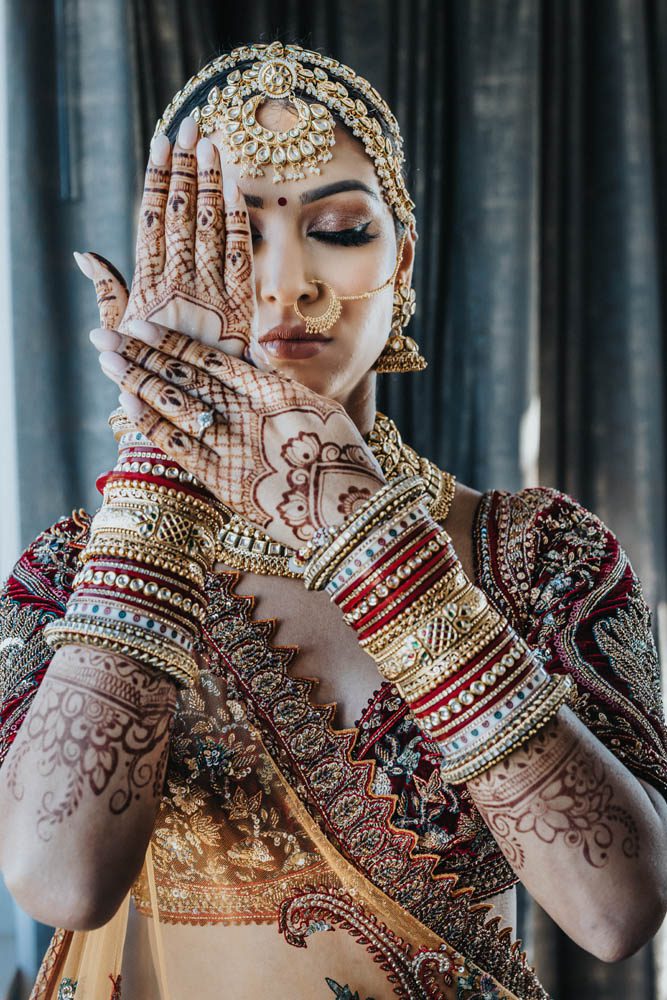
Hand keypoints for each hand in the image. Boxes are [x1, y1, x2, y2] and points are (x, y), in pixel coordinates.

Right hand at [75, 118, 255, 356]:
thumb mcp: (119, 336)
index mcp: (146, 289)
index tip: (162, 143)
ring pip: (210, 229)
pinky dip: (237, 223)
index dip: (158, 179)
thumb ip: (107, 292)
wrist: (189, 417)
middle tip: (192, 126)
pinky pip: (238, 258)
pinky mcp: (239, 310)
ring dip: (211, 184)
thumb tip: (85, 255)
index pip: (152, 221)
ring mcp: (210, 296)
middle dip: (187, 168)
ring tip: (212, 144)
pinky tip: (236, 189)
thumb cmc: (148, 376)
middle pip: (182, 215)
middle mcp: (178, 287)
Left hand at [91, 321, 384, 549]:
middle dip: (141, 354)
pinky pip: (179, 446)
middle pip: (184, 376)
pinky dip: (152, 424)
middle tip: (104, 336)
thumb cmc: (344, 464)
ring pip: (175, 405)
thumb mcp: (320, 412)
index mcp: (275, 390)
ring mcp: (235, 445)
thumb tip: (254, 368)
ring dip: (138, 381)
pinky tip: (127, 403)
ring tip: (107, 360)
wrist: (351, 514)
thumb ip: (282, 390)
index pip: (212, 359)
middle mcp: (249, 412)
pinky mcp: (224, 480)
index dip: (173, 342)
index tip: (142, 326)